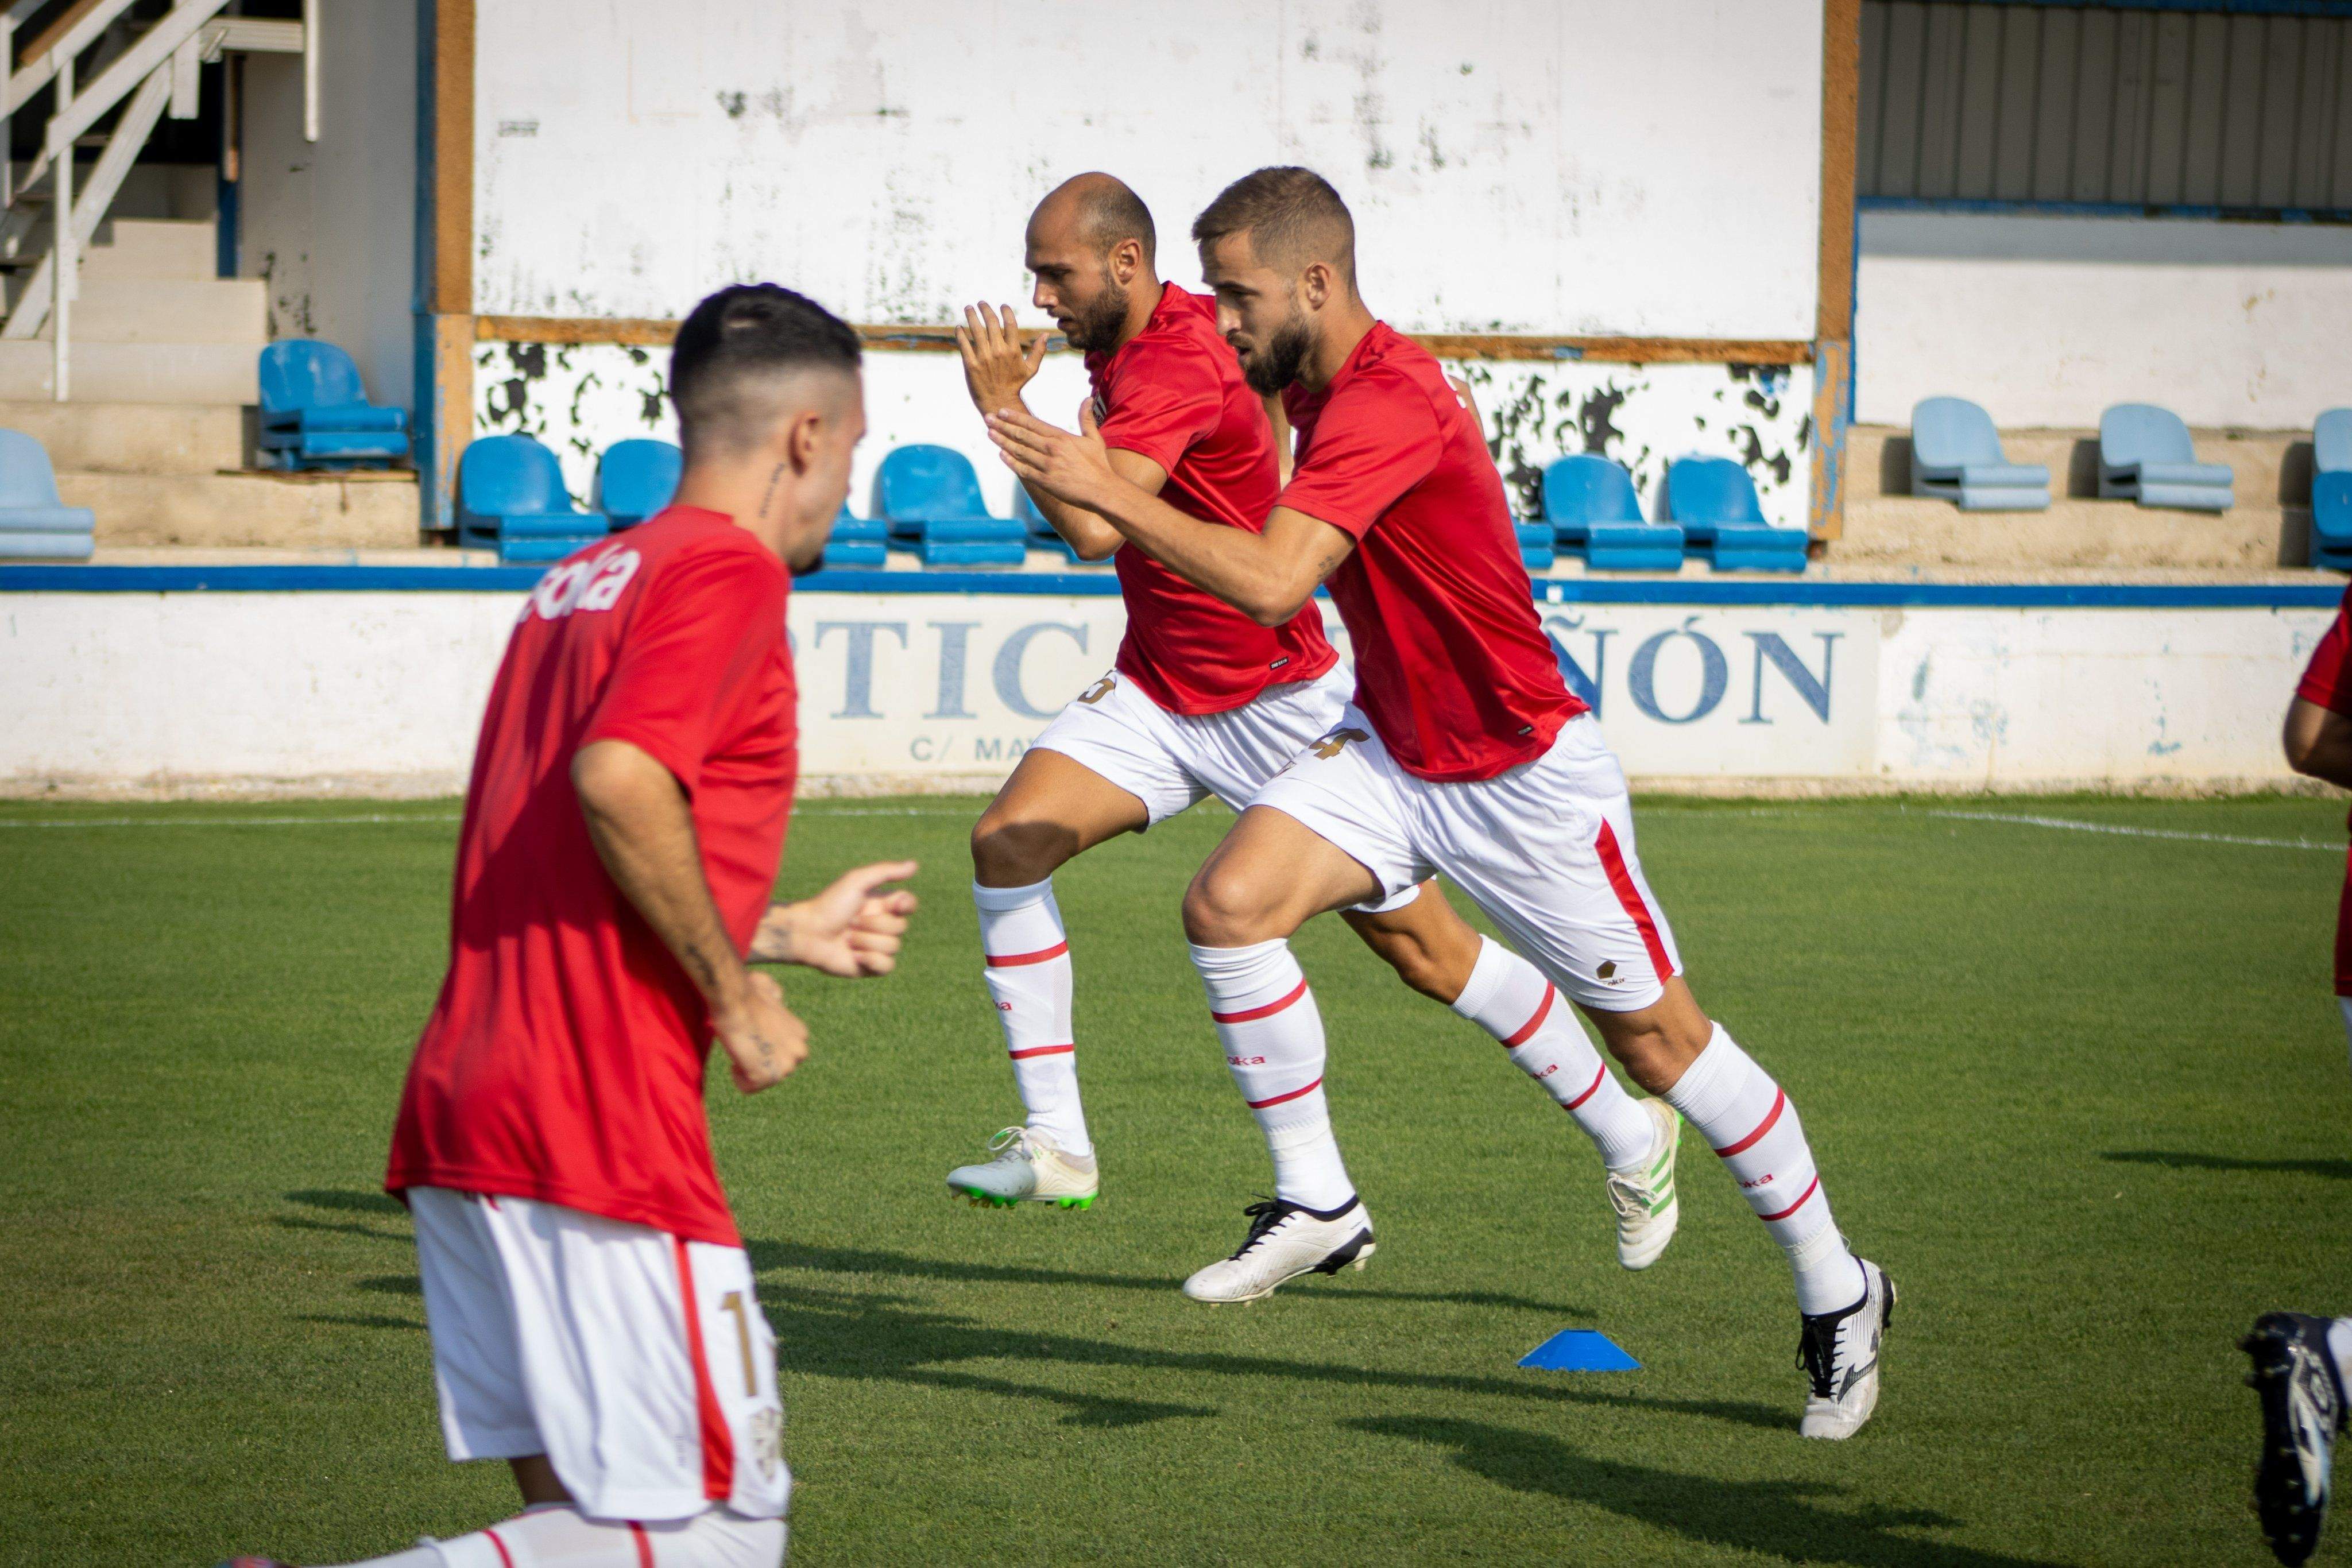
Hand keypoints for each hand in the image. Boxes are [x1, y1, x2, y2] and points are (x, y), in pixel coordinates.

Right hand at [710, 970, 807, 1093]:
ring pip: (761, 1080)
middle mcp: (799, 1052)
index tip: (753, 1036)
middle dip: (758, 1061)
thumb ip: (777, 997)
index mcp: (801, 1034)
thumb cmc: (748, 992)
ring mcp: (785, 1067)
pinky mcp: (768, 1077)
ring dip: (747, 1068)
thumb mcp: (771, 991)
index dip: (763, 1048)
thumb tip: (777, 996)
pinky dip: (737, 1077)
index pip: (782, 1054)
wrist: (736, 1000)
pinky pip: (747, 1088)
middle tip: (745, 1044)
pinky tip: (735, 1059)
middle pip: (774, 1070)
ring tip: (741, 1048)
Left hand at [772, 860, 918, 978]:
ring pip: (893, 946)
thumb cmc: (830, 905)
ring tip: (847, 938)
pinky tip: (854, 955)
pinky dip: (871, 960)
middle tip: (851, 921)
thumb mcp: (856, 881)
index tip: (894, 904)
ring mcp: (877, 946)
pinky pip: (888, 965)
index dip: (906, 905)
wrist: (809, 933)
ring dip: (867, 941)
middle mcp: (882, 925)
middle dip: (874, 924)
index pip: (909, 904)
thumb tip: (914, 865)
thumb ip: (885, 871)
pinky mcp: (871, 966)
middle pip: (901, 927)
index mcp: (882, 905)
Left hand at [955, 303, 1047, 416]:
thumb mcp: (1030, 369)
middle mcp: (998, 351)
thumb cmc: (1015, 385)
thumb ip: (1038, 351)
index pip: (1010, 323)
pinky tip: (959, 327)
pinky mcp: (970, 364)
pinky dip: (960, 333)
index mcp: (1013, 350)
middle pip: (991, 322)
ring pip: (975, 330)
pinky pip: (964, 344)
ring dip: (971, 316)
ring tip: (968, 308)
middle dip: (985, 309)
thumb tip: (1046, 334)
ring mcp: (983, 357)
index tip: (1002, 305)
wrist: (999, 402)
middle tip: (981, 303)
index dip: (1005, 311)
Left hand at [986, 401, 1119, 512]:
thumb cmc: (1099, 465)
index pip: (1033, 424)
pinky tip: (1001, 455)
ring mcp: (1047, 466)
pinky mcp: (1045, 481)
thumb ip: (1086, 418)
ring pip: (1019, 451)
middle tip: (987, 418)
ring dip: (1002, 441)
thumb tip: (1087, 398)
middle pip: (1021, 435)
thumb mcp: (1094, 438)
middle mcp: (1052, 449)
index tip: (1001, 411)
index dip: (1015, 417)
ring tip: (989, 433)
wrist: (1103, 490)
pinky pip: (1023, 470)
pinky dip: (1011, 462)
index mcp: (1061, 437)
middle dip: (1002, 426)